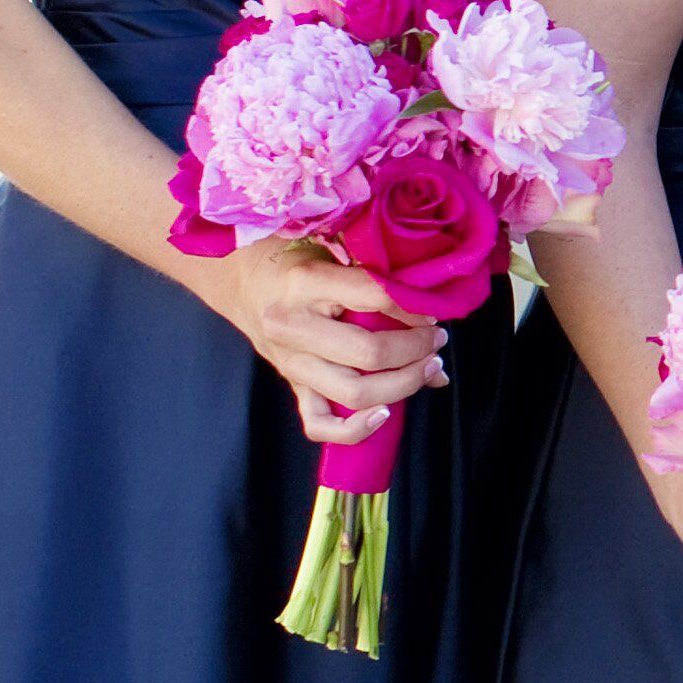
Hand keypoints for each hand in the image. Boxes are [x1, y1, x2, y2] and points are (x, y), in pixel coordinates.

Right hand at [188, 235, 445, 450]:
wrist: (246, 281)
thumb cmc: (299, 262)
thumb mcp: (335, 254)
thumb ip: (379, 283)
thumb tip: (434, 324)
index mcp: (307, 283)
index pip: (373, 297)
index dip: (413, 308)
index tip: (433, 311)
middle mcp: (293, 326)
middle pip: (369, 353)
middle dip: (416, 350)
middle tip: (437, 342)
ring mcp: (291, 361)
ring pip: (354, 391)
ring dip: (403, 384)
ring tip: (427, 369)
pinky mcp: (291, 385)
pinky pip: (320, 424)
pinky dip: (356, 429)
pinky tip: (384, 414)